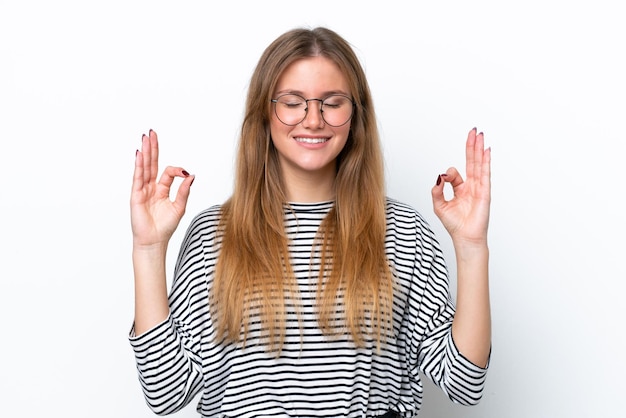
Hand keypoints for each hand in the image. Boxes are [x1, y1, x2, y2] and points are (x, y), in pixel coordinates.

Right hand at [130, 129, 194, 247]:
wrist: (154, 241)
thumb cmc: (165, 227)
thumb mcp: (180, 206)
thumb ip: (184, 190)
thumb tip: (191, 175)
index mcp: (162, 189)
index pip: (167, 172)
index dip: (177, 170)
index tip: (185, 174)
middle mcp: (151, 187)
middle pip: (152, 163)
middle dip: (153, 148)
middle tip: (152, 132)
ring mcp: (142, 190)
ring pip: (144, 167)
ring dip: (145, 152)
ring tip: (146, 137)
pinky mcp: (136, 195)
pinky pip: (138, 177)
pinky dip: (138, 165)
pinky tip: (139, 154)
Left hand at [431, 128, 490, 245]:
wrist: (465, 238)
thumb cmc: (455, 225)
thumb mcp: (439, 205)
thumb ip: (437, 190)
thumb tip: (439, 176)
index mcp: (461, 189)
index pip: (455, 173)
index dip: (449, 173)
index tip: (445, 179)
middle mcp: (471, 186)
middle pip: (471, 162)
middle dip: (471, 146)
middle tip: (473, 131)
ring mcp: (479, 188)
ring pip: (478, 164)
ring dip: (479, 149)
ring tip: (480, 135)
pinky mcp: (485, 192)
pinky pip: (485, 173)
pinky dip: (486, 161)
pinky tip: (487, 151)